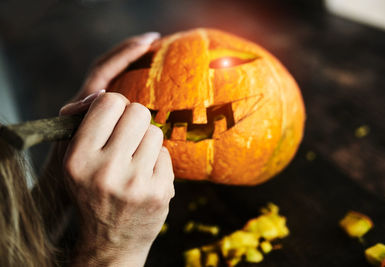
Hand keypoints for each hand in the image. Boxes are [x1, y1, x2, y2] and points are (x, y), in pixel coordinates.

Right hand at [34, 32, 160, 243]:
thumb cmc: (91, 192)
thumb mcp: (72, 161)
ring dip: (146, 141)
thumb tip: (105, 93)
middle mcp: (106, 171)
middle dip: (134, 119)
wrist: (110, 241)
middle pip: (138, 112)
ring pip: (155, 131)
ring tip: (135, 161)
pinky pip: (166, 153)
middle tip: (128, 136)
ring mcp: (136, 183)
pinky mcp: (160, 191)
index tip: (114, 117)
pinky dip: (157, 161)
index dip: (114, 105)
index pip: (108, 102)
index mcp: (78, 159)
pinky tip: (145, 177)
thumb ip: (82, 123)